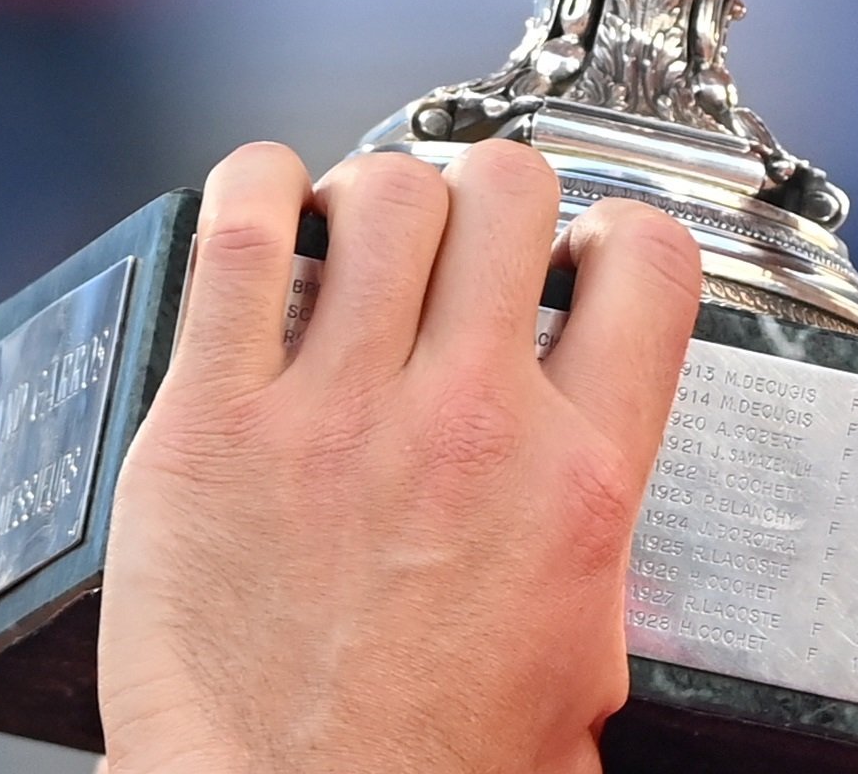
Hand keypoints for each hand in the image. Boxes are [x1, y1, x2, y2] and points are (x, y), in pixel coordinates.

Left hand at [96, 140, 702, 773]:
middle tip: (458, 247)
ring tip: (355, 239)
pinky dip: (253, 190)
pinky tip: (263, 207)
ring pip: (385, 194)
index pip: (647, 262)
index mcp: (577, 480)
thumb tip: (594, 498)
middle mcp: (468, 423)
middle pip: (508, 194)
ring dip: (378, 199)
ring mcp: (335, 413)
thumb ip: (597, 551)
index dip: (613, 234)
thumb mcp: (581, 668)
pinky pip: (236, 235)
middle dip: (488, 201)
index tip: (577, 252)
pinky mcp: (210, 423)